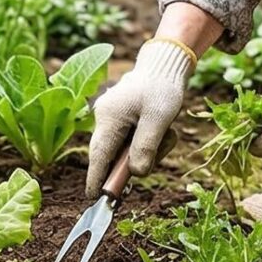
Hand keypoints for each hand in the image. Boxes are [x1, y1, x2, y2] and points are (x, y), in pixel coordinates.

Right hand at [86, 38, 196, 197]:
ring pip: (128, 149)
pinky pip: (135, 140)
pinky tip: (165, 129)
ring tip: (168, 133)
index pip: (99, 156)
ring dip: (150, 148)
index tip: (94, 198)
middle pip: (115, 155)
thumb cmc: (162, 88)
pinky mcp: (125, 119)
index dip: (96, 178)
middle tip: (160, 149)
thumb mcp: (159, 118)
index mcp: (109, 118)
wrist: (167, 64)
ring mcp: (114, 119)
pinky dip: (151, 140)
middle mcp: (106, 119)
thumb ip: (146, 146)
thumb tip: (136, 174)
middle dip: (137, 160)